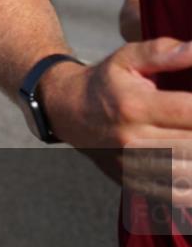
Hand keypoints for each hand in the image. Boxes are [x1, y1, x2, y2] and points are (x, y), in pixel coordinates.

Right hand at [43, 38, 191, 186]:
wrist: (67, 111)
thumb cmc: (105, 82)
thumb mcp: (128, 58)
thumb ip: (165, 52)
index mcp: (135, 105)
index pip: (190, 112)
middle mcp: (133, 139)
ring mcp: (132, 164)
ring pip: (188, 172)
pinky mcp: (132, 181)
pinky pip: (176, 194)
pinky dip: (191, 186)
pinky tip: (190, 162)